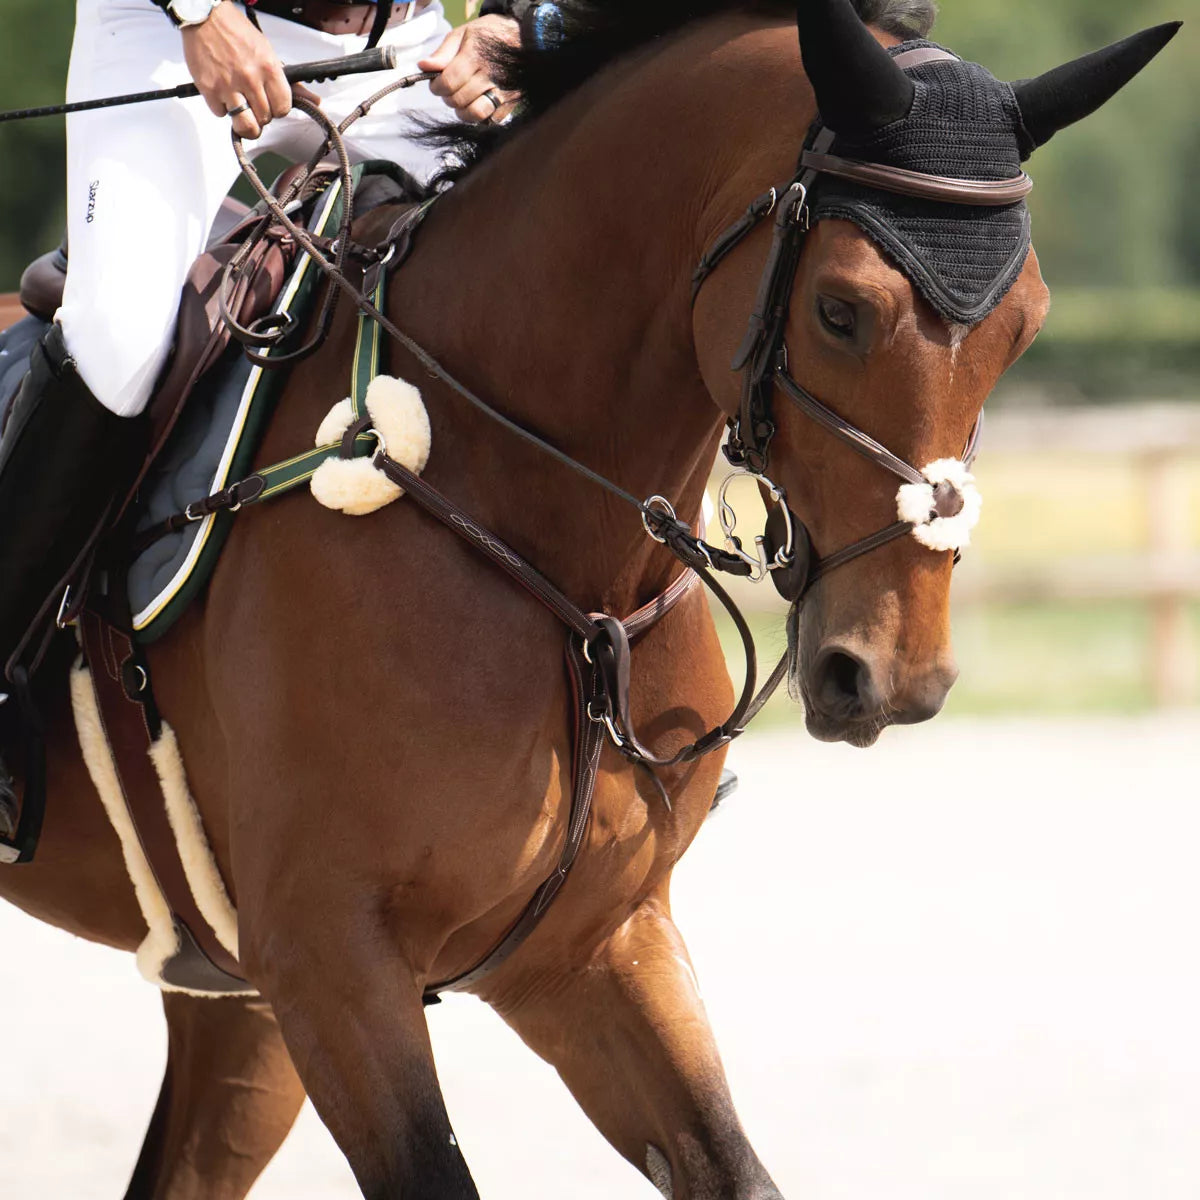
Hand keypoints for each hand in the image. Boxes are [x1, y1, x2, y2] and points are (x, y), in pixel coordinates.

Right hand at [182, 1, 315, 139]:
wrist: (204, 16)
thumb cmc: (236, 33)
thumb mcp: (269, 54)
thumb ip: (290, 82)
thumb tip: (315, 101)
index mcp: (268, 68)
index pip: (283, 109)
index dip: (278, 110)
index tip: (272, 104)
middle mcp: (250, 78)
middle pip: (265, 119)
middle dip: (261, 115)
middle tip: (254, 103)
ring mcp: (228, 86)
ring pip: (245, 125)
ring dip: (245, 122)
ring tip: (242, 111)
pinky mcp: (209, 90)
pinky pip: (221, 114)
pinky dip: (222, 108)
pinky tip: (223, 93)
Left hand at [419, 15, 521, 123]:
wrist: (524, 38)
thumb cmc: (488, 35)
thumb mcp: (463, 34)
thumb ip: (443, 52)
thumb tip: (424, 66)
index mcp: (475, 55)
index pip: (448, 82)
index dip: (437, 87)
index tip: (436, 84)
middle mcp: (490, 75)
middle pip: (459, 99)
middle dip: (448, 98)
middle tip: (450, 91)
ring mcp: (503, 91)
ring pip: (475, 113)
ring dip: (462, 112)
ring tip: (462, 101)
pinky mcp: (510, 103)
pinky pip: (490, 119)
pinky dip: (479, 116)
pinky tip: (477, 104)